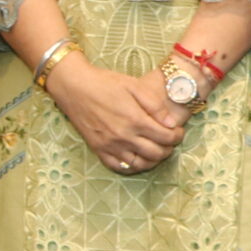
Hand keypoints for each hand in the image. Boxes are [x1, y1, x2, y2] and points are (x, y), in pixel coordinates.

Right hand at [45, 57, 186, 173]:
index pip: (166, 137)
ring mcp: (110, 145)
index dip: (177, 136)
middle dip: (168, 148)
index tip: (177, 131)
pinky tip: (137, 157)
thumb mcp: (133, 85)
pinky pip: (119, 167)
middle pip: (156, 153)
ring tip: (156, 149)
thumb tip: (171, 123)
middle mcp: (123, 136)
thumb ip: (155, 105)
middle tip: (169, 139)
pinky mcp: (98, 149)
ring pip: (140, 164)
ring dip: (153, 160)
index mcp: (135, 119)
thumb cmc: (104, 82)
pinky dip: (132, 166)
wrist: (73, 86)